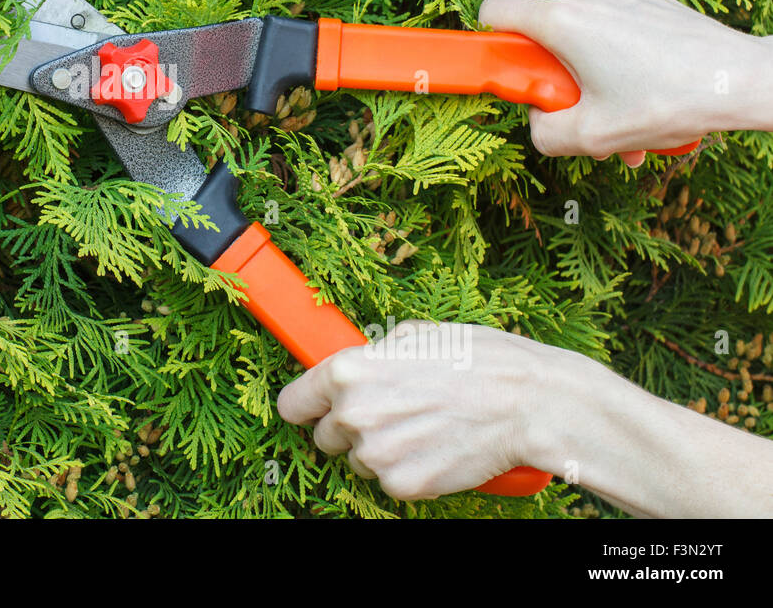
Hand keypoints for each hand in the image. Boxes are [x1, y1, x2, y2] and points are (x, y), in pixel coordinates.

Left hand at [277, 320, 555, 498]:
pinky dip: (410, 471)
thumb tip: (358, 363)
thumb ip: (373, 356)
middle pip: (325, 437)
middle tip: (392, 414)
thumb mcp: (415, 336)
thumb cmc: (478, 360)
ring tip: (424, 428)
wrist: (528, 403)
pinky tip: (436, 449)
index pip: (293, 403)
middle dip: (350, 428)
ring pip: (360, 461)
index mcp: (347, 372)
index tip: (315, 409)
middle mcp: (352, 414)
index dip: (306, 406)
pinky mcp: (403, 484)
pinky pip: (391, 482)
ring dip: (382, 450)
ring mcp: (376, 454)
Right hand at [479, 0, 771, 166]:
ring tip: (627, 116)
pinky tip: (647, 94)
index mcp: (563, 21)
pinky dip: (619, 62)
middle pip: (544, 39)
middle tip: (589, 115)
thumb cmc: (672, 100)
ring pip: (582, 38)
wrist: (743, 80)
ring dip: (593, 79)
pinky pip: (612, 29)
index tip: (511, 76)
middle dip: (559, 82)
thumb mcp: (592, 135)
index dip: (491, 47)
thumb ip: (543, 133)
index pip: (493, 13)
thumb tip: (539, 122)